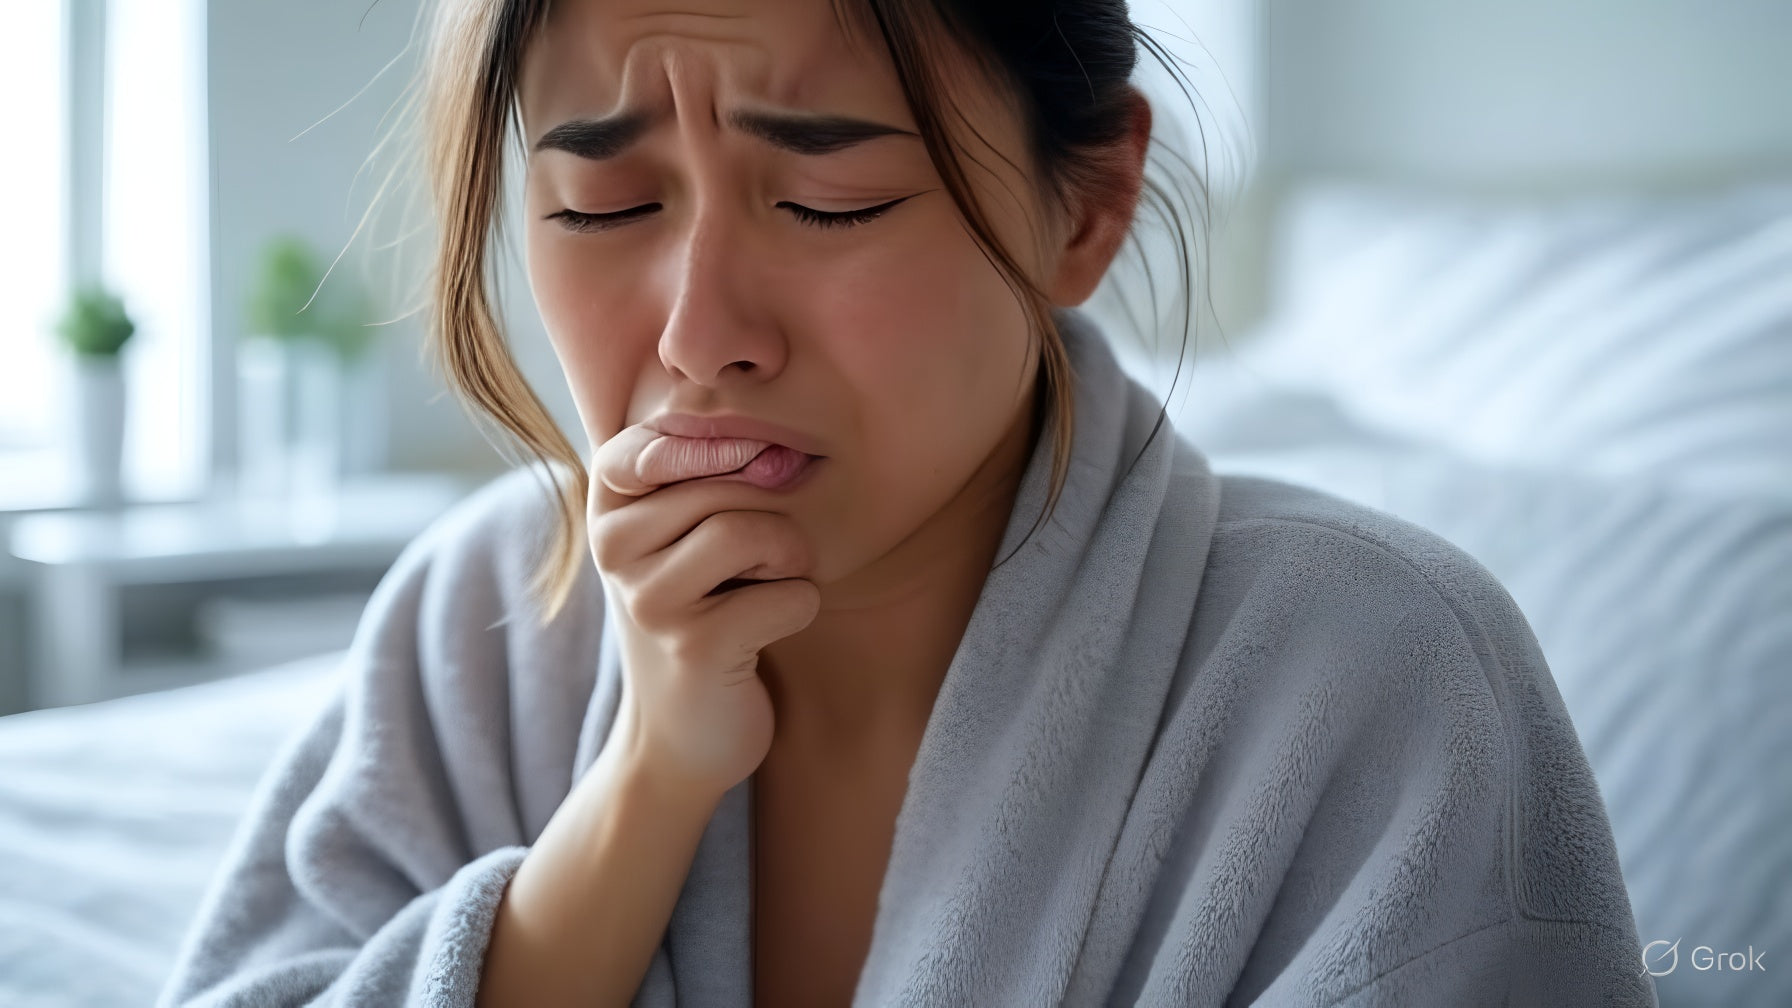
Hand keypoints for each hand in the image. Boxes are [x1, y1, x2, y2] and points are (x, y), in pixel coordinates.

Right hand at [585, 424, 821, 799]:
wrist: (679, 739)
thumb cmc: (697, 619)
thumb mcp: (679, 541)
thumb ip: (704, 480)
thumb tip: (780, 447)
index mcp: (607, 510)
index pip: (650, 440)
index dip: (713, 443)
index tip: (754, 458)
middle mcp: (612, 549)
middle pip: (723, 483)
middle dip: (773, 511)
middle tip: (765, 558)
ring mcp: (648, 600)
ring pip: (750, 532)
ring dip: (791, 557)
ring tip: (772, 584)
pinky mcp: (695, 647)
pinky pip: (787, 594)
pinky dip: (801, 605)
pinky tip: (772, 630)